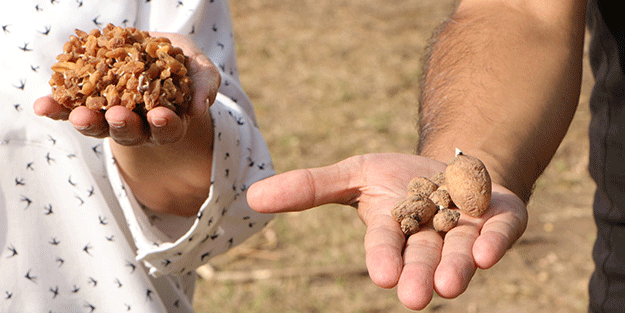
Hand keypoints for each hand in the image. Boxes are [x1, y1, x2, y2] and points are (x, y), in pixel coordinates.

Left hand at [34, 32, 221, 216]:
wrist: (151, 52)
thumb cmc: (181, 64)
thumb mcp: (200, 69)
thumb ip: (205, 85)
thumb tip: (200, 107)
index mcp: (167, 121)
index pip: (168, 128)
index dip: (165, 124)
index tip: (161, 116)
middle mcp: (138, 126)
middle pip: (130, 133)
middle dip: (124, 125)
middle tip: (117, 116)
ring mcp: (110, 116)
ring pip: (98, 126)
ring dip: (87, 122)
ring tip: (76, 115)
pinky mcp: (87, 103)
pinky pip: (70, 109)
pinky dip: (57, 108)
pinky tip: (44, 105)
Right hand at [247, 153, 526, 309]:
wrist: (456, 168)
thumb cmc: (399, 178)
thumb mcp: (354, 174)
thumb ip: (311, 188)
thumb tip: (253, 197)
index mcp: (393, 229)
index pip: (385, 244)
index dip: (383, 258)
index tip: (383, 276)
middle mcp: (429, 238)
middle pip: (422, 258)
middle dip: (418, 276)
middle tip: (414, 297)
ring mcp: (466, 231)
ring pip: (458, 253)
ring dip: (454, 268)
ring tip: (448, 287)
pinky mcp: (499, 221)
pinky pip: (499, 232)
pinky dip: (494, 242)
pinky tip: (486, 253)